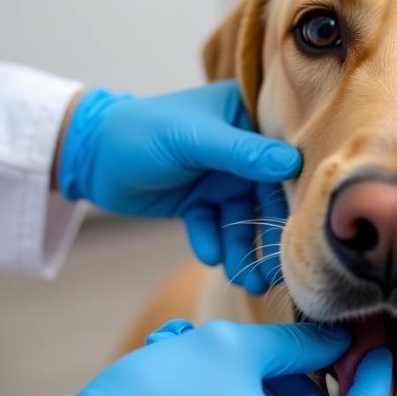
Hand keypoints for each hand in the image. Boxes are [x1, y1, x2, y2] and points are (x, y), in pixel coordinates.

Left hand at [57, 82, 298, 292]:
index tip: (306, 228)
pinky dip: (212, 241)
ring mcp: (220, 175)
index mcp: (246, 116)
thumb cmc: (142, 131)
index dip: (294, 191)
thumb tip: (292, 164)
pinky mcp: (200, 200)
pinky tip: (207, 255)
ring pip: (240, 217)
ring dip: (241, 247)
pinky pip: (214, 225)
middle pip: (265, 195)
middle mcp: (240, 146)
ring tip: (243, 279)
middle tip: (273, 272)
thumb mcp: (194, 140)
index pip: (281, 155)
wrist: (89, 157)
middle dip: (266, 234)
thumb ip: (242, 153)